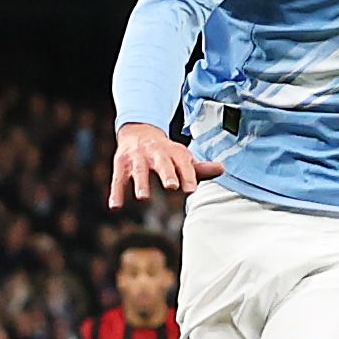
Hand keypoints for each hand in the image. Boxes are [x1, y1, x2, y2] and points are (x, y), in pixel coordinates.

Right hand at [108, 122, 223, 208]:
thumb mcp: (182, 158)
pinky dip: (116, 193)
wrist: (139, 132)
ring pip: (139, 171)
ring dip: (141, 183)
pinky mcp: (121, 166)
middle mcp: (155, 153)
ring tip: (143, 198)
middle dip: (166, 174)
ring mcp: (137, 159)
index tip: (191, 189)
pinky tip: (115, 206)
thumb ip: (200, 169)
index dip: (187, 176)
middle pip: (161, 163)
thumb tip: (223, 169)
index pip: (183, 164)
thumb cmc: (166, 153)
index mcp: (173, 152)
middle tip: (171, 186)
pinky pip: (118, 180)